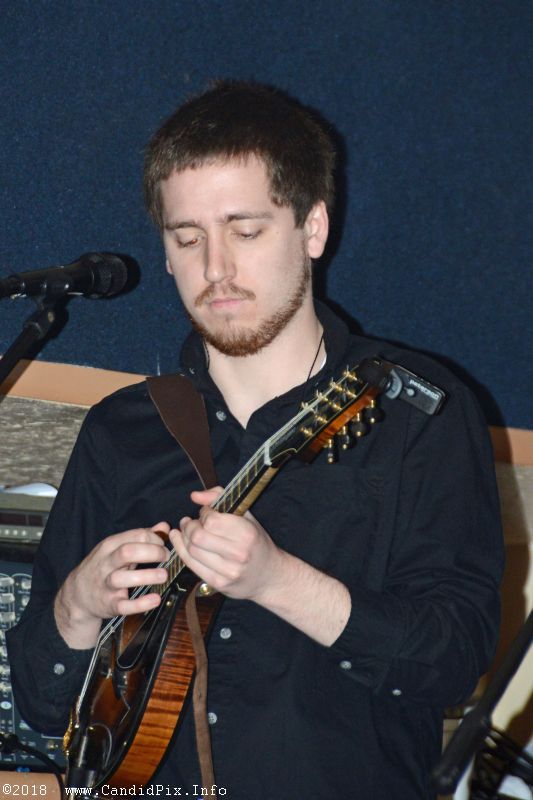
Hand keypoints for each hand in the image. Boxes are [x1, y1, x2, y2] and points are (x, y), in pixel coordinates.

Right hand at [54, 523, 169, 648]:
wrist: (77, 594)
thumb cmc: (104, 567)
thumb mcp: (118, 548)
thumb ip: (142, 538)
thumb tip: (164, 527)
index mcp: (110, 546)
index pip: (136, 536)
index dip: (155, 539)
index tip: (165, 546)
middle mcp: (106, 563)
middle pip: (127, 552)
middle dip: (151, 552)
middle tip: (166, 557)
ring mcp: (106, 585)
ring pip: (122, 578)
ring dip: (146, 576)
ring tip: (163, 575)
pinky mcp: (109, 605)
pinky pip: (123, 605)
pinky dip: (140, 604)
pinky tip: (155, 599)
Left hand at [170, 488, 282, 601]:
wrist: (269, 576)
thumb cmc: (256, 542)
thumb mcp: (246, 516)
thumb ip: (220, 498)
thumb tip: (194, 495)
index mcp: (247, 533)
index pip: (211, 521)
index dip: (203, 514)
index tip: (206, 513)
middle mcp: (238, 554)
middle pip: (198, 537)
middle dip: (189, 526)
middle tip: (190, 522)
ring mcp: (228, 571)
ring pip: (192, 551)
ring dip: (184, 537)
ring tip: (186, 530)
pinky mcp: (218, 583)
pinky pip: (191, 565)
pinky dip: (181, 550)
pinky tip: (179, 541)